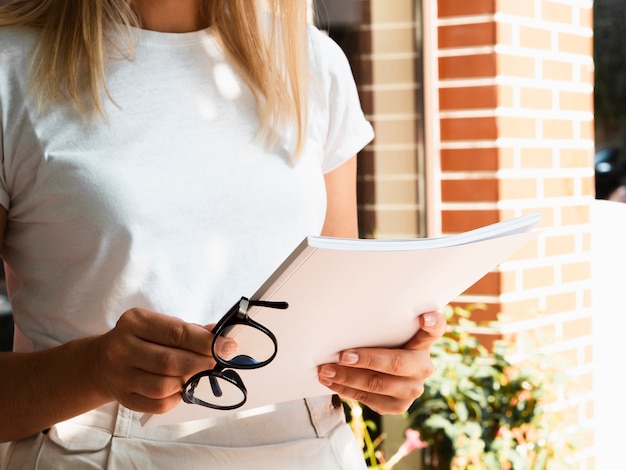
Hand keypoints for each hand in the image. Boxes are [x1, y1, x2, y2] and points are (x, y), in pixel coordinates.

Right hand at [93, 308, 235, 413]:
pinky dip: (177, 398)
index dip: (206, 342)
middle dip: (201, 363)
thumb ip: (189, 330)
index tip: (228, 346)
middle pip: (170, 362)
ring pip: (164, 386)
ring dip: (189, 382)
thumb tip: (220, 334)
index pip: (177, 333)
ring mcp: (121, 376)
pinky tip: (181, 388)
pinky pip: (158, 404)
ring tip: (198, 374)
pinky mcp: (124, 398)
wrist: (100, 362)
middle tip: (217, 362)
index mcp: (135, 322)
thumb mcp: (159, 324)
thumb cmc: (140, 339)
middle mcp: (122, 348)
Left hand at [317, 311, 446, 414]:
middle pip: (396, 363)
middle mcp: (423, 365)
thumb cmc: (379, 343)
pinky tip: (331, 382)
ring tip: (326, 370)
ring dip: (348, 377)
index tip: (423, 318)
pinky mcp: (400, 406)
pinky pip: (370, 399)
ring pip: (379, 384)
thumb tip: (342, 313)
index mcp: (423, 340)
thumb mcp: (383, 331)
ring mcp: (414, 388)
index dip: (433, 323)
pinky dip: (347, 390)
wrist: (381, 374)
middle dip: (367, 359)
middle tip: (343, 355)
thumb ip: (378, 324)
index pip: (436, 328)